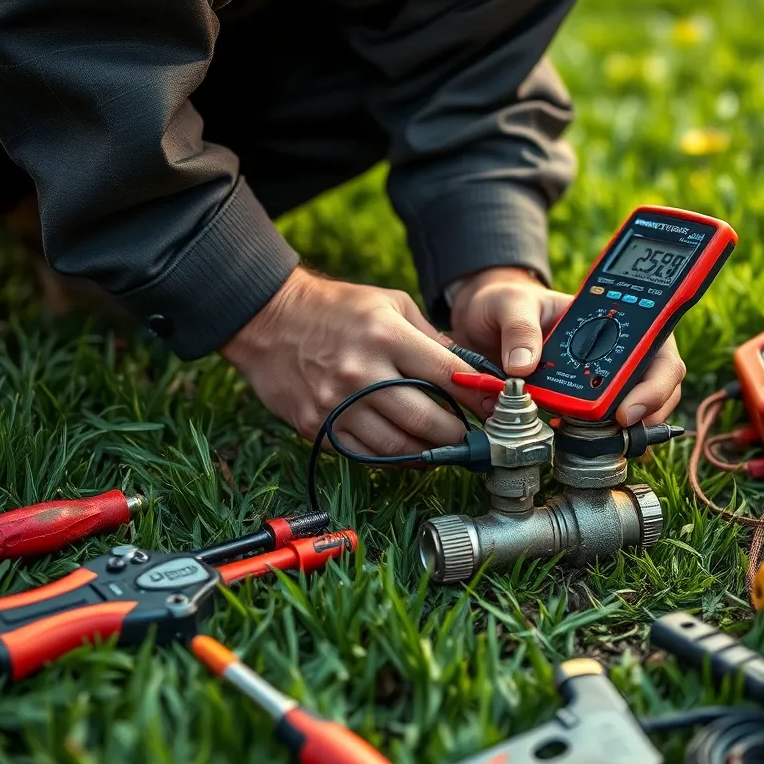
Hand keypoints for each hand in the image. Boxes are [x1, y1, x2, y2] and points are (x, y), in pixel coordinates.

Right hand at [220, 267, 479, 455]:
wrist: (268, 319)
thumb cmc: (337, 309)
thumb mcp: (391, 304)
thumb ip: (431, 337)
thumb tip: (469, 369)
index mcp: (386, 336)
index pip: (447, 376)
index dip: (477, 398)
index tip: (495, 410)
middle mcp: (362, 373)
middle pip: (427, 420)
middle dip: (458, 433)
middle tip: (472, 436)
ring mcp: (337, 404)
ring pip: (398, 447)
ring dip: (429, 452)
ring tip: (444, 448)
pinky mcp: (316, 427)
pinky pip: (365, 456)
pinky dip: (393, 459)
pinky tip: (409, 452)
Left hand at [449, 267, 685, 425]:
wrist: (484, 322)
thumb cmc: (507, 304)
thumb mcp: (510, 304)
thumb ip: (518, 328)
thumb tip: (524, 367)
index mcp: (609, 318)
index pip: (656, 343)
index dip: (656, 377)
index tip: (628, 405)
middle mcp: (613, 350)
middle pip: (657, 381)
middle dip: (649, 408)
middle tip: (620, 426)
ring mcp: (599, 379)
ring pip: (638, 408)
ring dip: (626, 429)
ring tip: (600, 441)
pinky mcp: (577, 403)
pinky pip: (601, 426)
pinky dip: (599, 440)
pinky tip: (577, 443)